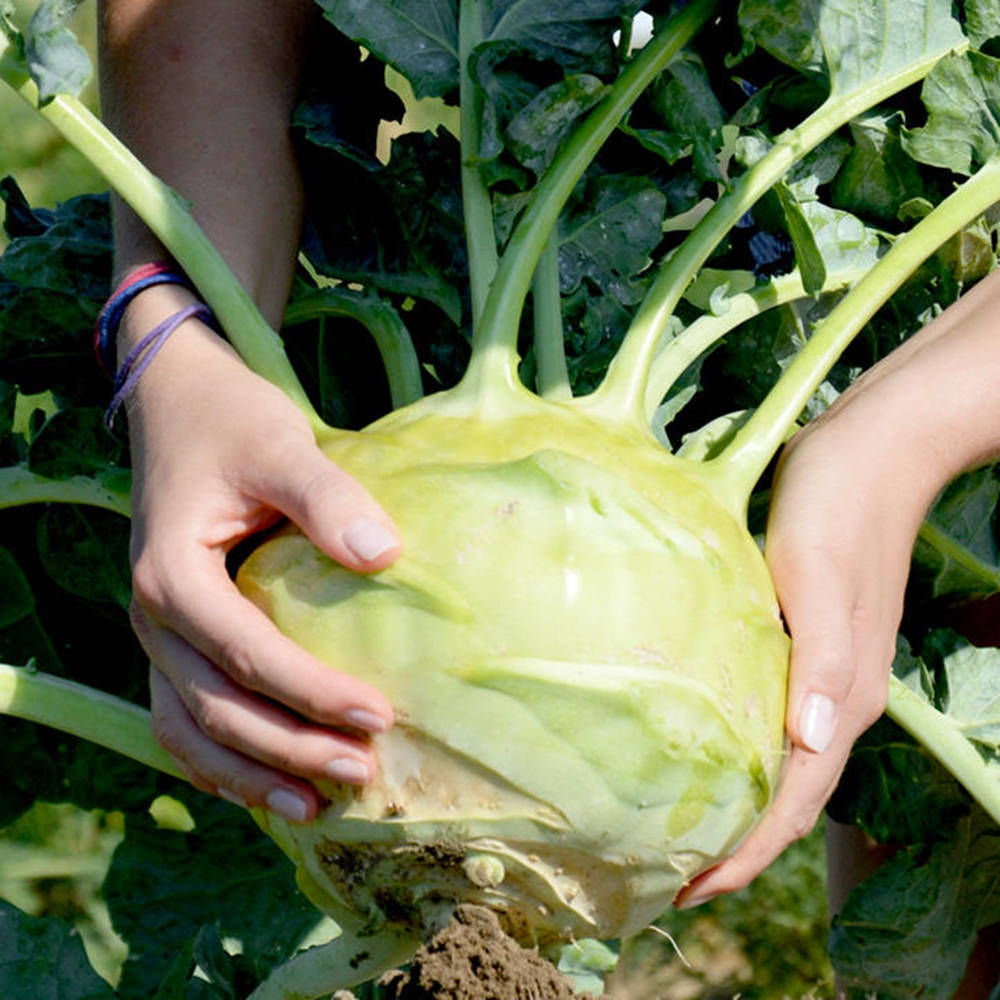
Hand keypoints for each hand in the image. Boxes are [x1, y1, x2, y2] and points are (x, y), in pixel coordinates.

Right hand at [123, 290, 400, 823]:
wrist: (177, 406)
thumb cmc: (231, 423)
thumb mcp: (279, 445)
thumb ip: (326, 497)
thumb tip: (386, 556)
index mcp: (172, 575)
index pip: (245, 652)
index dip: (310, 691)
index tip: (379, 715)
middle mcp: (153, 618)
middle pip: (216, 707)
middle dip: (289, 748)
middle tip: (362, 771)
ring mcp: (158, 636)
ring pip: (192, 730)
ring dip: (250, 773)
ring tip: (315, 807)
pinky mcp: (175, 639)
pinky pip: (186, 716)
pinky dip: (223, 759)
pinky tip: (273, 782)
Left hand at [674, 394, 933, 907]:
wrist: (875, 448)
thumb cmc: (837, 503)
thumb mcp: (818, 572)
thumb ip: (822, 658)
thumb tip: (809, 741)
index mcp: (840, 692)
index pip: (794, 800)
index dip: (747, 854)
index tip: (688, 890)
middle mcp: (835, 696)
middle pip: (789, 796)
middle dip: (738, 846)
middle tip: (670, 875)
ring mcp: (823, 671)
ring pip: (782, 764)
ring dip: (739, 807)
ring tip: (680, 832)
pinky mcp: (808, 644)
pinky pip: (774, 721)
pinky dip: (742, 756)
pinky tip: (705, 752)